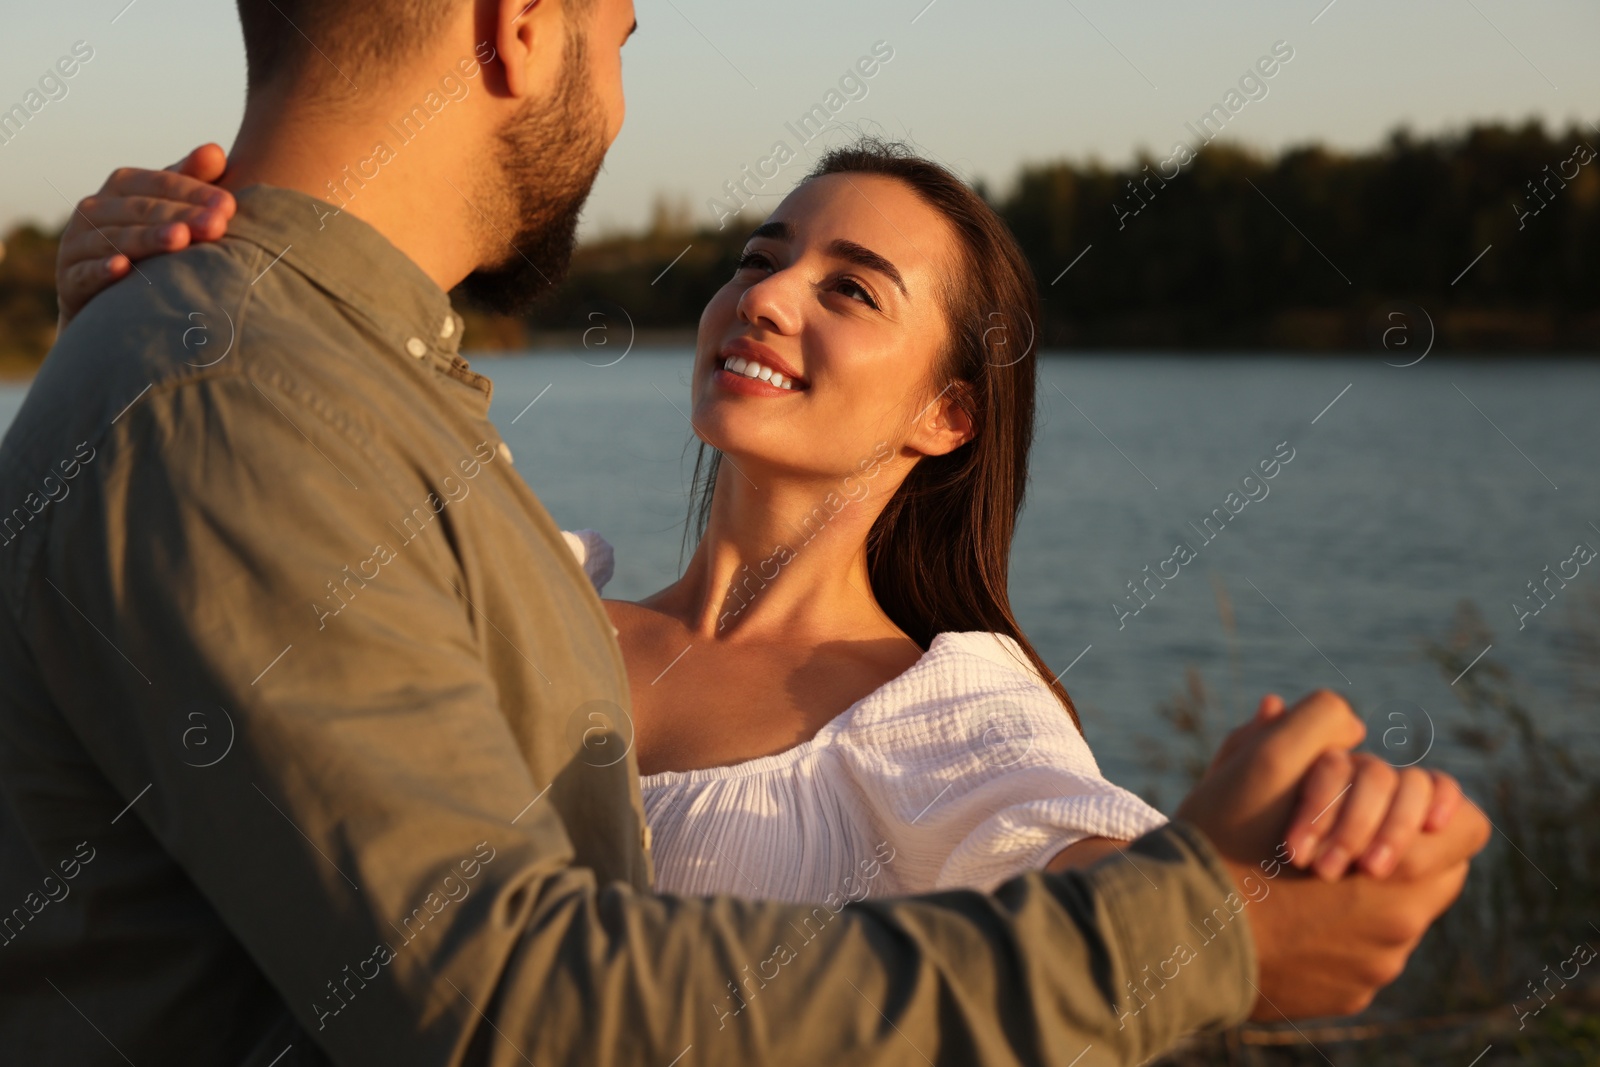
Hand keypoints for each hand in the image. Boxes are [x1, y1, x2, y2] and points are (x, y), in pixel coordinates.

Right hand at [55, 143, 234, 330]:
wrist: (109, 300)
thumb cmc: (152, 243)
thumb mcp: (170, 209)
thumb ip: (190, 180)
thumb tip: (215, 151)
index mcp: (121, 186)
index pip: (160, 183)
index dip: (194, 192)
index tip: (229, 206)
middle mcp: (94, 209)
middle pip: (141, 210)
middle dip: (181, 216)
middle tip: (217, 226)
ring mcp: (78, 244)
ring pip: (116, 238)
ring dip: (148, 239)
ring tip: (181, 240)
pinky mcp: (70, 280)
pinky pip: (85, 273)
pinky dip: (102, 270)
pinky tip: (122, 269)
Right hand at [1176, 689, 1489, 1018]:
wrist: (1176, 933)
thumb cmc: (1222, 841)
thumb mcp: (1262, 763)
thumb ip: (1316, 726)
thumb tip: (1346, 723)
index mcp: (1403, 868)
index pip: (1466, 827)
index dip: (1431, 807)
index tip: (1394, 804)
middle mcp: (1402, 927)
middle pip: (1434, 875)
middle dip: (1395, 849)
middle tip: (1342, 837)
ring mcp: (1374, 968)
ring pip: (1394, 920)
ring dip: (1362, 896)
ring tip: (1300, 878)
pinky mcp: (1345, 997)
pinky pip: (1357, 960)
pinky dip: (1331, 940)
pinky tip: (1282, 919)